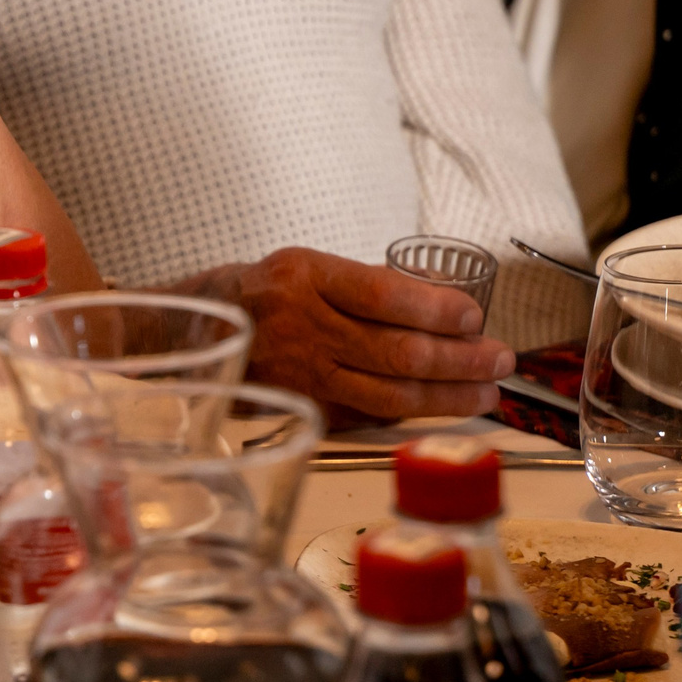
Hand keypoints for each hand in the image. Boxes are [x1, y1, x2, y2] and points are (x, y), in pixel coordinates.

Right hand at [178, 247, 514, 424]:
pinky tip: (441, 410)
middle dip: (463, 359)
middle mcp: (302, 326)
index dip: (439, 310)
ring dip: (450, 397)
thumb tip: (438, 297)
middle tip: (500, 359)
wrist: (181, 335)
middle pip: (400, 351)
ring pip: (392, 394)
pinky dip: (411, 415)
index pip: (386, 295)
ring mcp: (301, 374)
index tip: (475, 316)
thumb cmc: (249, 294)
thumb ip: (362, 283)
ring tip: (487, 392)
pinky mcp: (301, 410)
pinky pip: (368, 416)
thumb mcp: (299, 266)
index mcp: (304, 277)